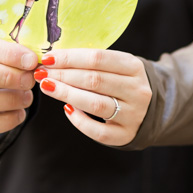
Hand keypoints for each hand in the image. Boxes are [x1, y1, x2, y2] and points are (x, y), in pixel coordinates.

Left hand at [34, 49, 150, 146]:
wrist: (150, 109)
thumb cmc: (123, 82)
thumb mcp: (117, 65)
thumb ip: (92, 61)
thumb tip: (54, 58)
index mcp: (133, 66)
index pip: (97, 59)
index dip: (70, 57)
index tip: (48, 58)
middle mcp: (136, 90)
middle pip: (94, 80)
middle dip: (63, 75)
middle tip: (42, 73)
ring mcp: (133, 114)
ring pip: (95, 104)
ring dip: (66, 94)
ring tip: (47, 87)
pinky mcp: (126, 135)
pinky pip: (98, 131)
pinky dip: (79, 120)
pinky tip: (67, 109)